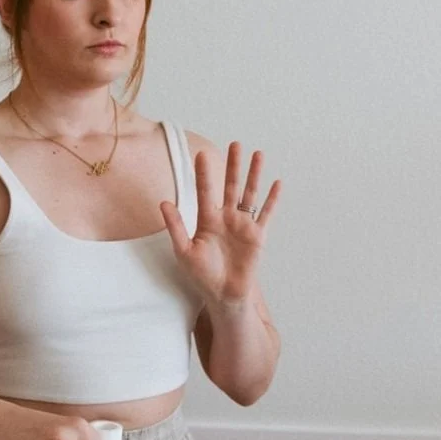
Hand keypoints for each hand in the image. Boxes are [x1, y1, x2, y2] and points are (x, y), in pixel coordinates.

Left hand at [160, 142, 280, 307]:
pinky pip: (266, 214)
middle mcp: (226, 218)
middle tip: (235, 144)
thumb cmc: (202, 275)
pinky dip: (272, 199)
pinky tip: (277, 182)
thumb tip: (163, 203)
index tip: (201, 154)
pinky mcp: (257, 235)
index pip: (205, 191)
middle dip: (233, 166)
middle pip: (230, 186)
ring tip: (257, 154)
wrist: (223, 295)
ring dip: (253, 175)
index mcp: (207, 220)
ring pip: (249, 194)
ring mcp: (243, 225)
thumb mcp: (184, 251)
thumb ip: (176, 226)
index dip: (204, 173)